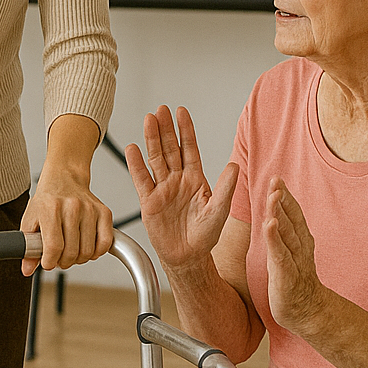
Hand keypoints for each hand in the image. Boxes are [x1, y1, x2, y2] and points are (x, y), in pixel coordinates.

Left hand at [20, 171, 113, 275]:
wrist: (65, 178)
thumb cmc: (47, 200)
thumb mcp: (31, 219)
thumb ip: (27, 245)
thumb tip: (28, 269)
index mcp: (50, 208)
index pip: (54, 246)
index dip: (50, 262)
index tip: (48, 263)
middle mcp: (72, 207)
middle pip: (71, 252)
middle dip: (63, 262)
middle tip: (59, 258)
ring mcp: (90, 209)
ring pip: (88, 251)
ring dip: (79, 259)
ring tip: (71, 252)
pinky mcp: (104, 212)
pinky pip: (105, 243)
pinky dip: (96, 252)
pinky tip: (87, 248)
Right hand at [125, 105, 237, 272]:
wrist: (188, 257)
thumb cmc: (206, 236)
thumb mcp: (220, 210)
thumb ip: (226, 187)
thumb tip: (234, 165)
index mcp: (196, 179)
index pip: (189, 149)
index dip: (185, 130)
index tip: (181, 112)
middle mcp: (178, 180)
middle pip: (170, 149)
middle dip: (165, 129)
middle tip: (161, 109)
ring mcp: (162, 189)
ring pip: (155, 159)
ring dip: (151, 139)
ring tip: (148, 120)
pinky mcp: (148, 201)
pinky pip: (141, 179)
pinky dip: (136, 164)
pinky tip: (133, 148)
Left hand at [264, 179, 325, 334]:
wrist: (307, 312)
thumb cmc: (295, 281)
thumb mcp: (288, 253)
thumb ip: (284, 235)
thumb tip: (274, 215)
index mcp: (300, 241)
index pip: (293, 214)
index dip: (286, 197)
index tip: (277, 179)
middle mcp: (299, 247)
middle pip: (291, 218)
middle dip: (283, 199)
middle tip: (276, 180)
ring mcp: (294, 260)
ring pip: (287, 233)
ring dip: (280, 213)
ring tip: (273, 196)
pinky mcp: (286, 275)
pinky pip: (280, 254)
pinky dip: (275, 239)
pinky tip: (269, 226)